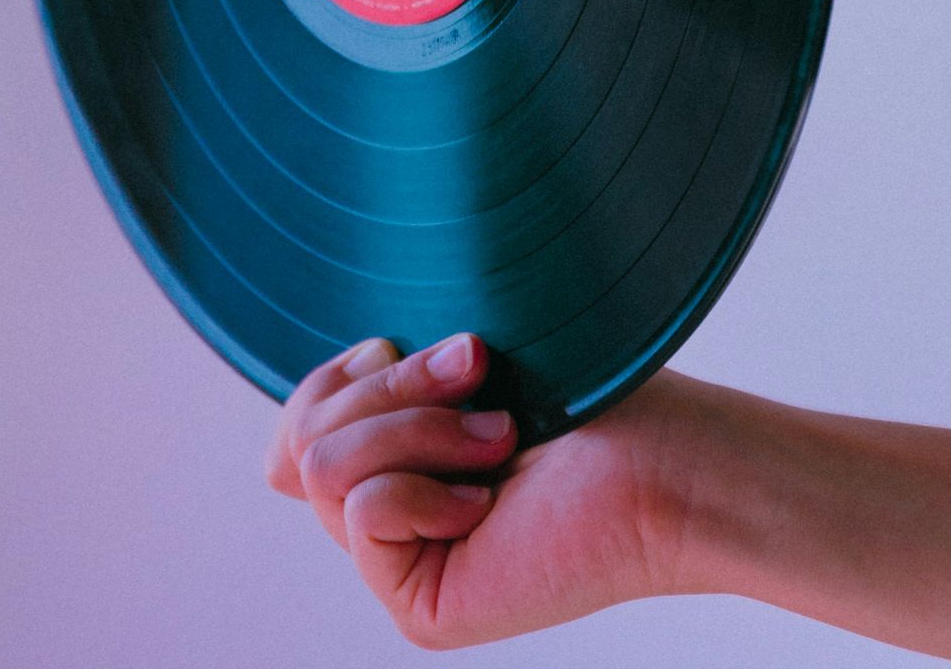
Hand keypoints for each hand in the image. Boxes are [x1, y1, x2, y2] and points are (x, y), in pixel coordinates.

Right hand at [265, 334, 707, 648]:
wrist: (668, 458)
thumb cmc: (588, 397)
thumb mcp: (447, 374)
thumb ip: (360, 403)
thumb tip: (282, 456)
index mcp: (395, 465)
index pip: (294, 431)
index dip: (331, 380)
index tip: (402, 344)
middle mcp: (391, 522)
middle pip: (302, 439)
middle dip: (390, 388)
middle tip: (479, 372)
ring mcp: (404, 568)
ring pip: (324, 467)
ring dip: (418, 428)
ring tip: (499, 436)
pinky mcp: (423, 607)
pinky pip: (363, 512)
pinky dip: (425, 484)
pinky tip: (489, 498)